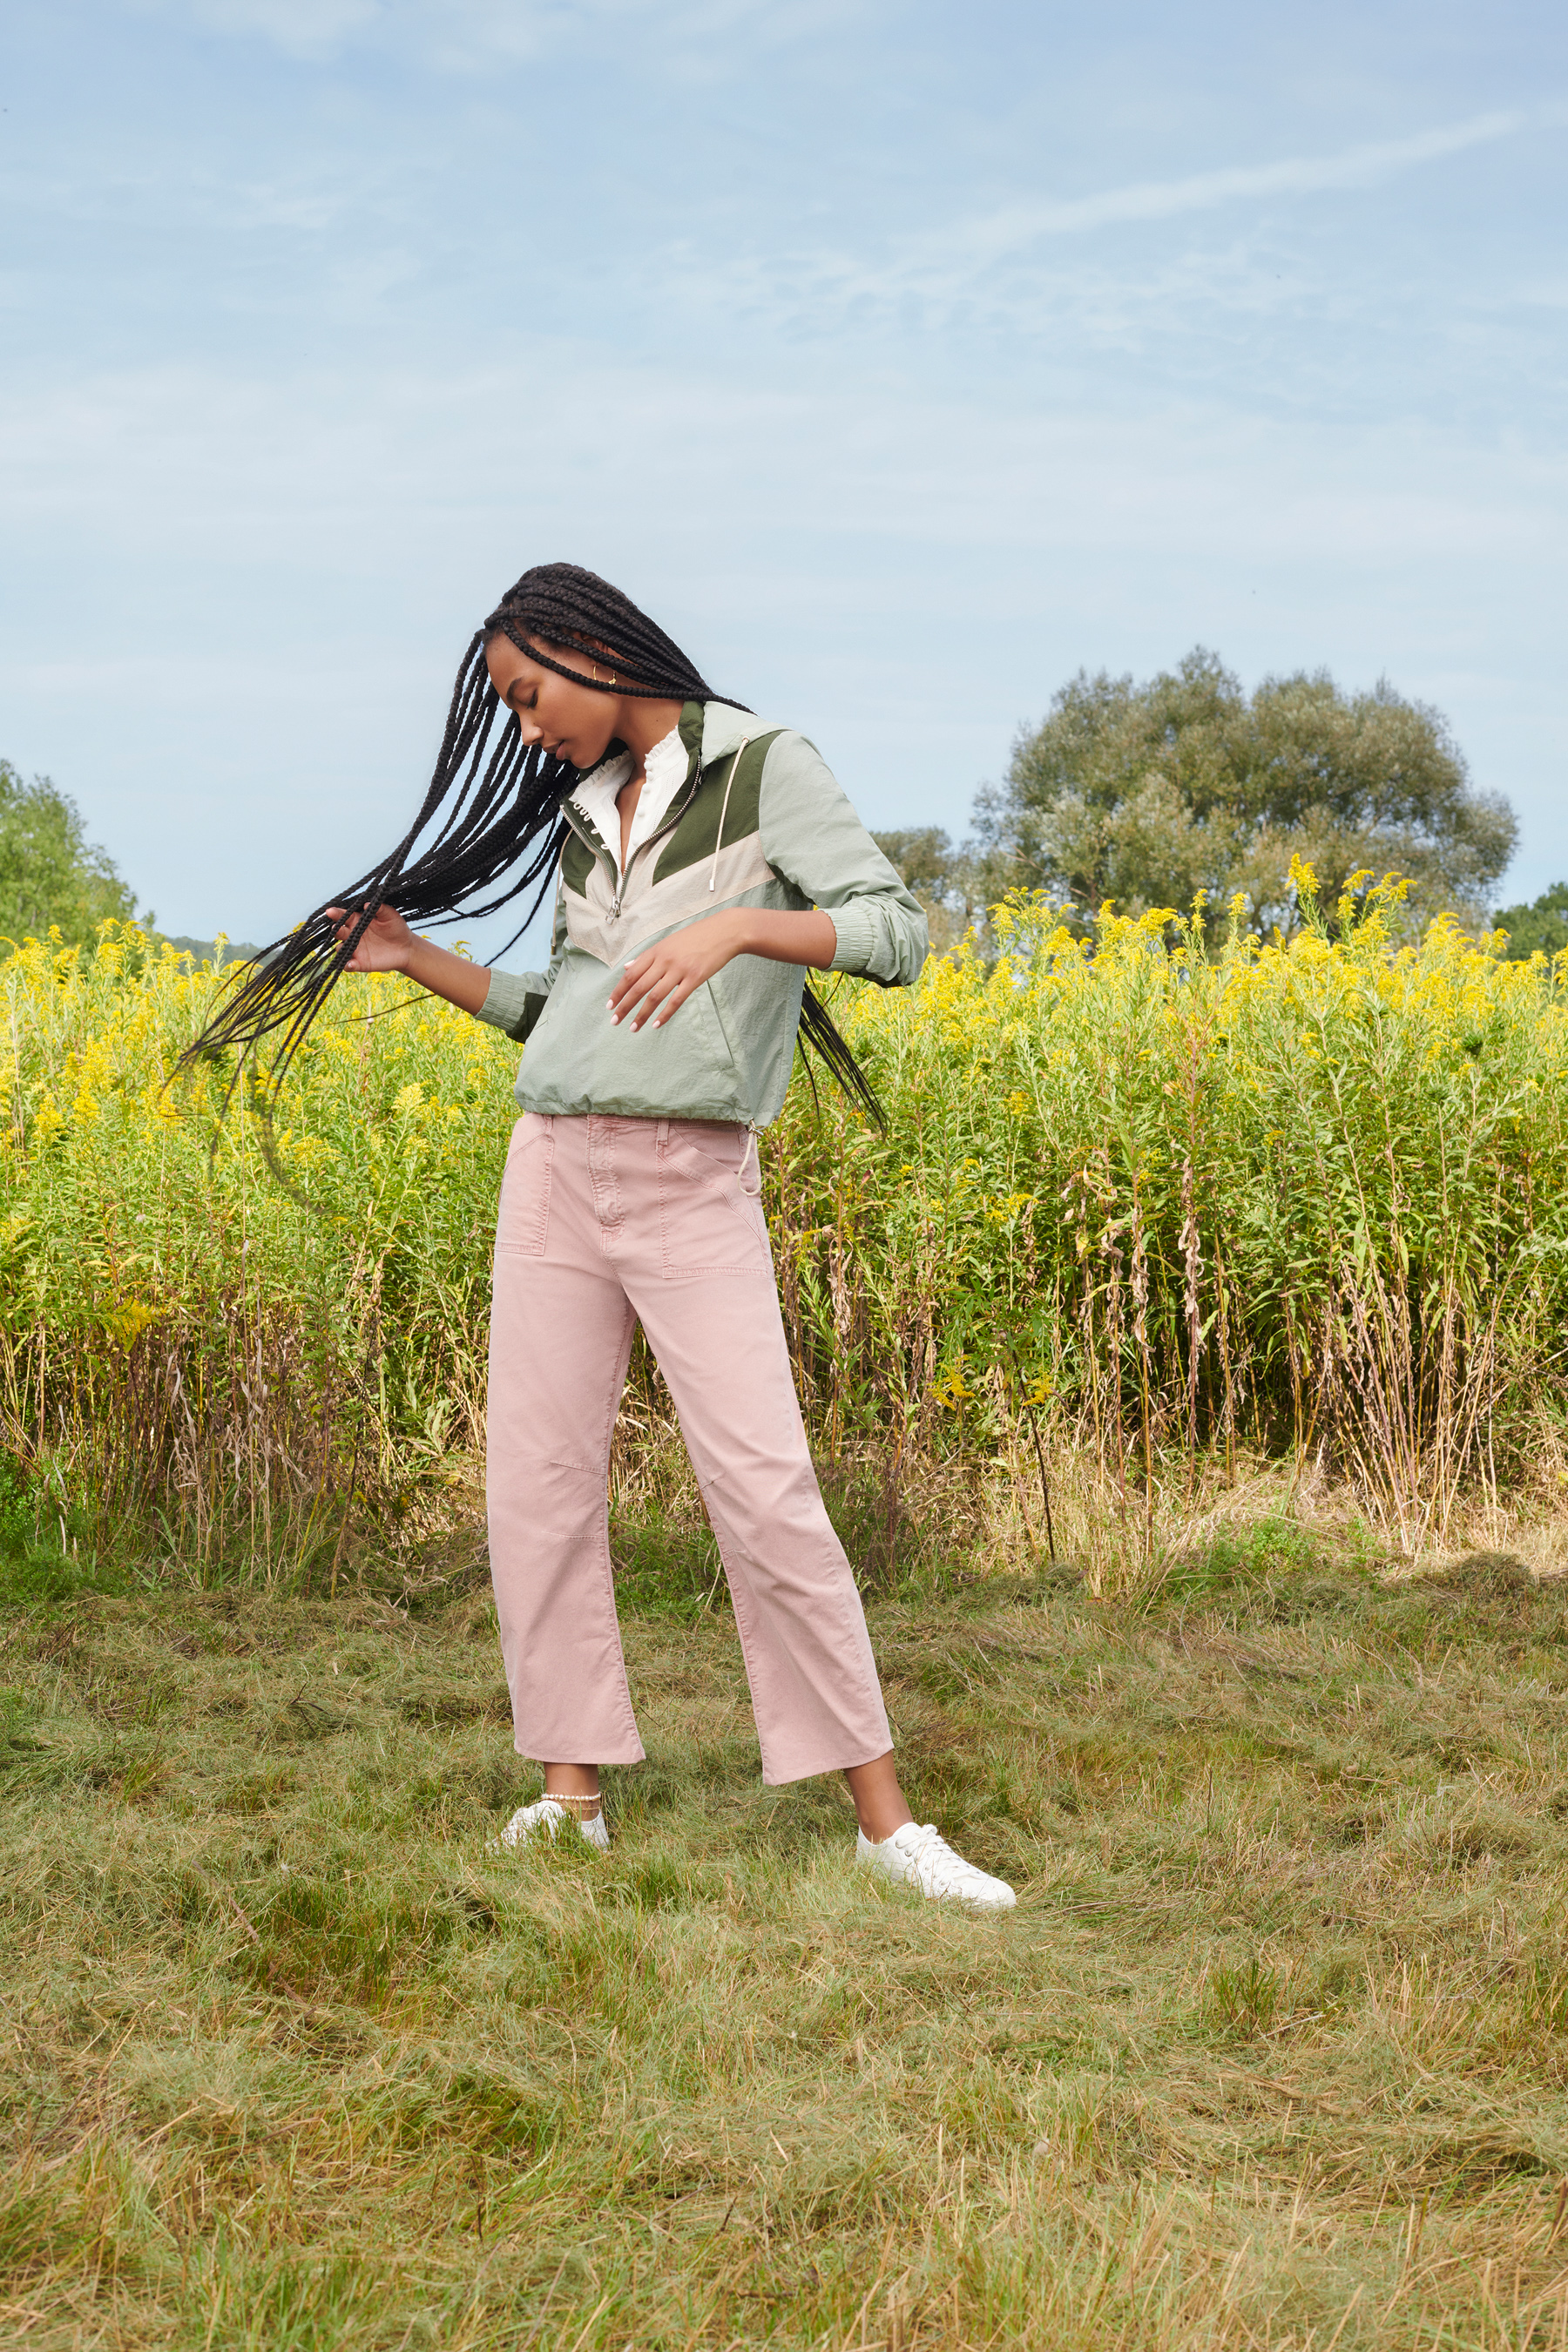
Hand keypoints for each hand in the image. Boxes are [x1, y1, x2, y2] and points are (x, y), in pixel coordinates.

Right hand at [326, 903, 413, 973]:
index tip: (330, 911)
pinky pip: (348, 965)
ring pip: (341, 949)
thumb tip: (367, 904)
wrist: (407, 948)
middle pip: (339, 932)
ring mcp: (355, 949)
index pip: (344, 916)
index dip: (336, 913)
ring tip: (344, 947)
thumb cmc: (397, 928)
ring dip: (341, 948)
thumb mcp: (390, 916)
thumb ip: (381, 909)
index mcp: (358, 921)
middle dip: (336, 930)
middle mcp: (353, 935)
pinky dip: (348, 965)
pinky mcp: (360, 963)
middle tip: (336, 928)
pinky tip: (351, 964)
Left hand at [608, 912, 746, 1031]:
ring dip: (642, 1014)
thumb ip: (647, 957)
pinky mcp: (695, 978)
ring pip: (654, 996)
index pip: (631, 974)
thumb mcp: (668, 942)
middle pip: (638, 987)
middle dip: (624, 1006)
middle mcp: (664, 960)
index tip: (609, 1005)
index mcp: (656, 951)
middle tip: (615, 1021)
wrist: (725, 931)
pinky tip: (656, 1025)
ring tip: (633, 1028)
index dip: (618, 991)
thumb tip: (627, 968)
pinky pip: (676, 1000)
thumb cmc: (697, 937)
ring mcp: (679, 969)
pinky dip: (664, 1014)